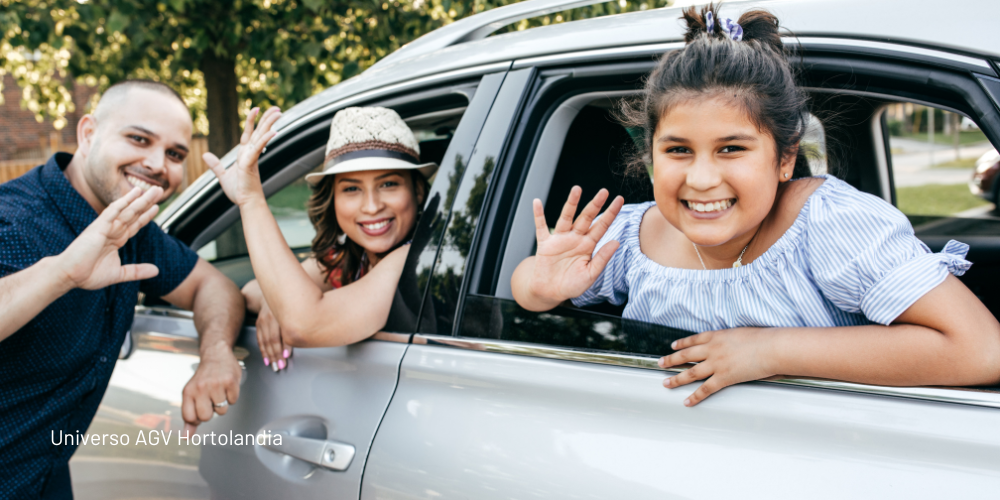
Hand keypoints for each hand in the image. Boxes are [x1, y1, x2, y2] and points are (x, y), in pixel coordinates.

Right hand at [57, 186, 162, 289]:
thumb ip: (137, 271)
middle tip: (159, 191)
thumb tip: (157, 271)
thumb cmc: (88, 274)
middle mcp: (112, 231)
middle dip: (147, 203)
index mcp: (116, 240)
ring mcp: (105, 227)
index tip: (156, 207)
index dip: (146, 216)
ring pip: (127, 210)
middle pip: (134, 214)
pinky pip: (112, 212)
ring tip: (154, 190)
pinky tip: (134, 193)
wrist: (69, 275)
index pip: (134, 225)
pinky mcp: (98, 227)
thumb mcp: (119, 273)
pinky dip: (123, 202)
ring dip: (141, 200)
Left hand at [181, 344, 241, 434]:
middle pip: (206, 417)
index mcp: (188, 392)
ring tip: (220, 391)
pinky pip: (233, 401)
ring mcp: (216, 384)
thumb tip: (186, 437)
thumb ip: (189, 416)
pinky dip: (232, 396)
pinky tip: (227, 387)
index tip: (200, 409)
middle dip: (211, 411)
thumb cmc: (203, 378)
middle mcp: (200, 388)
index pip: (189, 417)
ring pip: (222, 411)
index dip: (197, 418)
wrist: (216, 355)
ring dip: (223, 403)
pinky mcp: (230, 381)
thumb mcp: (191, 395)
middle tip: (211, 399)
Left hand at [205, 106, 281, 207]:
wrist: (246, 203)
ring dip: (269, 123)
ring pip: (261, 136)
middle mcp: (250, 152)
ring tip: (278, 112)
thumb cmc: (239, 191)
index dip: (252, 121)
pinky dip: (265, 139)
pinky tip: (273, 131)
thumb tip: (205, 155)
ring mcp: (252, 156)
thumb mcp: (222, 176)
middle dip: (267, 118)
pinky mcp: (251, 163)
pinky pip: (258, 148)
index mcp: (245, 154)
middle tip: (277, 108)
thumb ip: (215, 165)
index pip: (249, 133)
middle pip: (260, 131)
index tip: (256, 109)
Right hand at [256, 300, 291, 371]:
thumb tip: (304, 340)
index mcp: (280, 314)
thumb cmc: (291, 304)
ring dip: (269, 355)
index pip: (281, 334)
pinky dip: (263, 351)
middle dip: (276, 355)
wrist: (275, 293)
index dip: (283, 347)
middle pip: (272, 339)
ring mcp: (262, 320)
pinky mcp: (258, 323)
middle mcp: (270, 317)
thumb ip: (298, 324)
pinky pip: (260, 340)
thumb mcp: (296, 311)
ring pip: (265, 341)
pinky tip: (267, 360)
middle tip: (280, 367)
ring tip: (274, 366)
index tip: (286, 357)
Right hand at [528, 186, 623, 302]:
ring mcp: (560, 239)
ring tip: (577, 189)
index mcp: (588, 245)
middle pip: (586, 217)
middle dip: (595, 204)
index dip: (611, 213)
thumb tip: (617, 242)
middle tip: (604, 191)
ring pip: (567, 217)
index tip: (619, 200)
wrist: (550, 293)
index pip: (602, 226)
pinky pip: (541, 226)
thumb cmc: (572, 285)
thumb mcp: (590, 274)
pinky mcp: (545, 244)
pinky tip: (537, 202)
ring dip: (571, 203)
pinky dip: (538, 215)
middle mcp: (575, 238)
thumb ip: (602, 258)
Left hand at [658, 327, 776, 405]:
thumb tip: (734, 346)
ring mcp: (716, 364)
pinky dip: (695, 397)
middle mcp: (712, 349)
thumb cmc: (763, 339)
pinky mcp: (724, 378)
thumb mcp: (742, 333)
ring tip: (665, 383)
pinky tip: (686, 402)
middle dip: (671, 360)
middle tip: (660, 363)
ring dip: (676, 379)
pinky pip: (705, 389)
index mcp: (717, 336)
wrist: (771, 347)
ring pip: (690, 373)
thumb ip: (732, 341)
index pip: (694, 340)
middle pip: (686, 355)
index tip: (673, 346)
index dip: (681, 343)